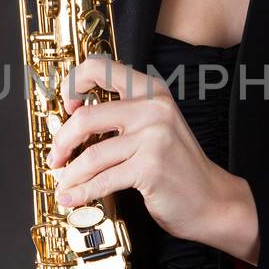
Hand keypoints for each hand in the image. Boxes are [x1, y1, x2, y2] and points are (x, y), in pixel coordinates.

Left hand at [46, 56, 259, 261]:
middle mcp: (153, 108)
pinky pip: (103, 180)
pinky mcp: (151, 167)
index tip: (68, 106)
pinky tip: (72, 197)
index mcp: (152, 91)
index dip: (74, 84)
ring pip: (91, 154)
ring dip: (70, 173)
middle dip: (62, 141)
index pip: (101, 68)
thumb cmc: (178, 167)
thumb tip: (73, 120)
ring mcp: (154, 137)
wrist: (211, 200)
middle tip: (56, 156)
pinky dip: (82, 191)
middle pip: (86, 117)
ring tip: (64, 183)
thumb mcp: (156, 127)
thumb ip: (124, 115)